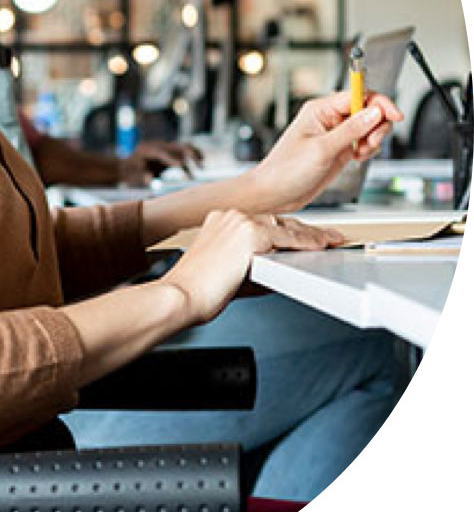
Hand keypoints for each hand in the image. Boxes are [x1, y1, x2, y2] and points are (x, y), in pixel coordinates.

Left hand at [118, 140, 204, 184]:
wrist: (126, 167)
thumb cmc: (129, 172)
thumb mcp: (132, 175)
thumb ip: (141, 176)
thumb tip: (149, 178)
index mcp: (147, 148)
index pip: (161, 151)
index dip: (171, 157)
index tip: (180, 165)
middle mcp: (158, 146)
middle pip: (177, 145)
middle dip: (190, 153)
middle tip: (200, 163)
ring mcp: (164, 150)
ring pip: (183, 149)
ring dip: (193, 156)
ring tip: (201, 166)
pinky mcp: (168, 157)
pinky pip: (181, 159)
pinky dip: (188, 166)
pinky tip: (191, 177)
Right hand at [162, 209, 343, 322]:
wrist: (181, 295)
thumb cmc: (198, 289)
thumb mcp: (230, 272)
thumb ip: (257, 265)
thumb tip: (284, 269)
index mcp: (220, 220)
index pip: (264, 221)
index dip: (287, 229)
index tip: (303, 235)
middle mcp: (230, 216)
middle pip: (278, 221)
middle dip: (304, 231)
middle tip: (326, 237)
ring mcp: (240, 222)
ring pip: (286, 227)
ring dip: (309, 235)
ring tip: (329, 241)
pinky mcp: (251, 234)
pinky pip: (288, 239)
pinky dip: (307, 243)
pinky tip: (320, 246)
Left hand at [250, 90, 403, 213]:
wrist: (276, 193)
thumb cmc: (287, 170)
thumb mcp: (321, 149)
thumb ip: (350, 130)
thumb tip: (374, 112)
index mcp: (320, 110)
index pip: (358, 95)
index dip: (379, 103)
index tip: (395, 115)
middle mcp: (329, 118)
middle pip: (368, 110)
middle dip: (377, 126)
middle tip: (369, 143)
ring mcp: (336, 134)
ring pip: (369, 127)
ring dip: (373, 140)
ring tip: (359, 154)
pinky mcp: (340, 149)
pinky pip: (364, 142)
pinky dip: (368, 150)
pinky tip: (357, 159)